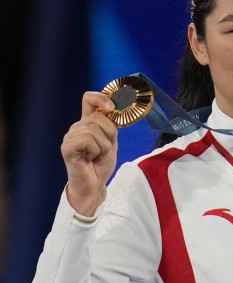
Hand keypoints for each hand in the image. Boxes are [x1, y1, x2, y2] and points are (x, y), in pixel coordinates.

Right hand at [61, 91, 118, 214]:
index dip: (101, 98)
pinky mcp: (67, 147)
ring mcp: (70, 136)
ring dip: (103, 146)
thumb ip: (112, 125)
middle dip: (109, 135)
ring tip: (96, 155)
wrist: (94, 184)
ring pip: (94, 129)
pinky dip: (95, 150)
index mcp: (86, 123)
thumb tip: (116, 108)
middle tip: (103, 149)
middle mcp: (76, 127)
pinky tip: (89, 158)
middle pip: (99, 117)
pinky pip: (88, 139)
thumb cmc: (101, 164)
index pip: (89, 99)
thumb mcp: (111, 141)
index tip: (112, 107)